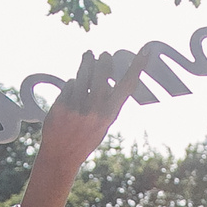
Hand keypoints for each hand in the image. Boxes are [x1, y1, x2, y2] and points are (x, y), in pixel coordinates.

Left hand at [28, 50, 140, 188]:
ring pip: (84, 72)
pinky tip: (73, 90)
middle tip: (103, 54)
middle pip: (102, 71)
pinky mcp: (61, 104)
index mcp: (109, 113)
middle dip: (103, 59)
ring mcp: (77, 105)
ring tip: (88, 54)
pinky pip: (70, 84)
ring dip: (87, 61)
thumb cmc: (86, 138)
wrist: (61, 155)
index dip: (137, 66)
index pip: (127, 84)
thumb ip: (108, 103)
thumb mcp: (104, 124)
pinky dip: (73, 84)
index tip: (145, 51)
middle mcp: (95, 108)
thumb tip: (109, 80)